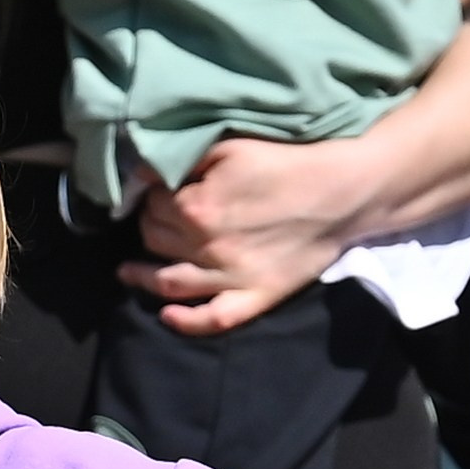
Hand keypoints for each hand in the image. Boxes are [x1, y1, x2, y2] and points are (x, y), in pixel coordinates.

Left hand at [120, 135, 368, 337]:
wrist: (342, 191)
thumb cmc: (286, 162)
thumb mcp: (231, 146)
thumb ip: (185, 159)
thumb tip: (145, 172)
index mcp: (196, 207)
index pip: (151, 203)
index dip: (151, 194)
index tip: (158, 190)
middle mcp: (205, 246)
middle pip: (155, 240)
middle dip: (149, 226)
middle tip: (156, 219)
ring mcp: (230, 277)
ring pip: (168, 282)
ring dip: (142, 276)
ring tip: (127, 271)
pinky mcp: (255, 296)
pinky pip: (214, 318)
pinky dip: (187, 322)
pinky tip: (167, 317)